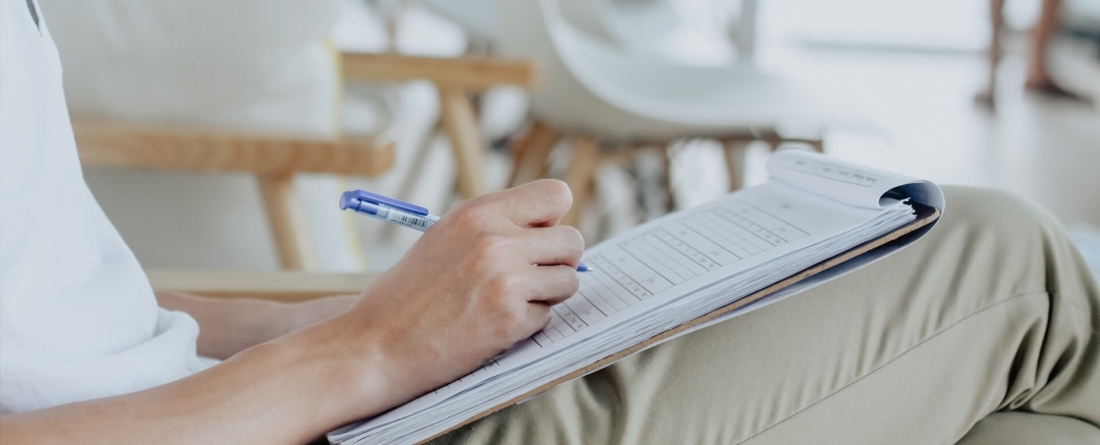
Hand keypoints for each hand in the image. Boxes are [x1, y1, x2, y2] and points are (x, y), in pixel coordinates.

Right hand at [329, 180, 583, 412]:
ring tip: (507, 303)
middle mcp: (494, 239)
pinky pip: (548, 316)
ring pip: (569, 280)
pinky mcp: (509, 319)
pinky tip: (491, 326)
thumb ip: (495, 227)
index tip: (535, 238)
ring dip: (546, 296)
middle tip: (529, 278)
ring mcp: (505, 279)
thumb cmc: (406, 296)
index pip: (557, 194)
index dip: (552, 220)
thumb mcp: (445, 239)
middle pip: (573, 239)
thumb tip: (550, 231)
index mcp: (478, 212)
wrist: (373, 345)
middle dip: (558, 262)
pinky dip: (527, 325)